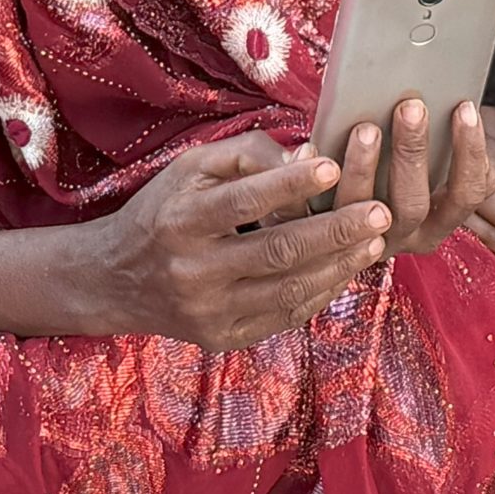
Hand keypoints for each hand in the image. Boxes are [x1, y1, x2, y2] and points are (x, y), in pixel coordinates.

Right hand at [0, 131, 390, 346]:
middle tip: (379, 212)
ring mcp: (208, 311)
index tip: (333, 166)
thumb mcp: (188, 169)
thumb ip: (244, 155)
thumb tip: (305, 156)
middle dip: (334, 231)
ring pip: (287, 289)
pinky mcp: (221, 338)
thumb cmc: (163, 211)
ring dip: (338, 265)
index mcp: (180, 220)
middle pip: (275, 251)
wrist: (114, 280)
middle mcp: (192, 270)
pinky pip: (283, 316)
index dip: (289, 185)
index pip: (242, 201)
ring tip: (374, 240)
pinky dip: (319, 292)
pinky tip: (346, 270)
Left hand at [328, 99, 489, 257]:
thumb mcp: (425, 168)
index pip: (467, 194)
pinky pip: (315, 213)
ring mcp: (361, 241)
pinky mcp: (322, 237)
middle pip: (414, 204)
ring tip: (365, 128)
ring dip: (365, 167)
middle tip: (411, 108)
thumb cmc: (391, 173)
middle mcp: (404, 235)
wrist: (331, 226)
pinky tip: (313, 149)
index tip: (464, 108)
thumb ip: (437, 146)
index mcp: (439, 221)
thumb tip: (435, 101)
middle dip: (414, 152)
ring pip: (364, 211)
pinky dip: (313, 179)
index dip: (470, 152)